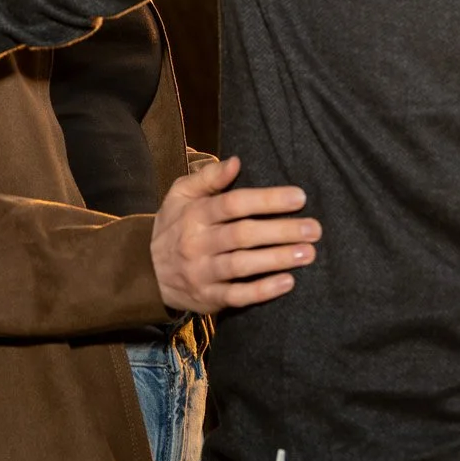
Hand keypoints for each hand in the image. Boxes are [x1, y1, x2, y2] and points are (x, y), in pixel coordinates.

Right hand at [152, 156, 320, 314]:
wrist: (145, 273)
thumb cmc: (174, 226)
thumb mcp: (180, 195)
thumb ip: (208, 177)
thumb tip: (236, 161)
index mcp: (194, 214)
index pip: (234, 203)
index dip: (267, 200)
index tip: (300, 198)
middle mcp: (197, 243)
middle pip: (242, 235)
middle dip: (281, 231)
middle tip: (314, 229)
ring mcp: (201, 273)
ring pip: (242, 266)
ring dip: (277, 259)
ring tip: (308, 253)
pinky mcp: (207, 298)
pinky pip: (237, 296)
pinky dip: (262, 291)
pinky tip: (287, 283)